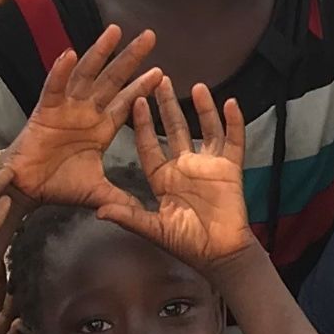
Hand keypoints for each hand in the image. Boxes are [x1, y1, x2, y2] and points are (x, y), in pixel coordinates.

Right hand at [0, 24, 161, 209]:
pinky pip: (55, 87)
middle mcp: (87, 112)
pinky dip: (62, 72)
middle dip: (131, 58)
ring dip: (101, 52)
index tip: (161, 70)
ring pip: (87, 74)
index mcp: (102, 128)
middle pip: (113, 79)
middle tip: (150, 36)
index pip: (128, 102)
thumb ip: (122, 199)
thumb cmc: (60, 186)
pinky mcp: (45, 110)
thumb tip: (147, 213)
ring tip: (116, 31)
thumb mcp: (99, 192)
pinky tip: (70, 53)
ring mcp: (67, 108)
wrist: (28, 190)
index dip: (143, 86)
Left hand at [96, 80, 258, 267]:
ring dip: (202, 108)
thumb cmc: (186, 243)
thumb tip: (99, 211)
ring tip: (197, 85)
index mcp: (162, 177)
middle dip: (167, 105)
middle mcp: (184, 165)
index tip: (136, 100)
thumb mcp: (153, 229)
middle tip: (160, 79)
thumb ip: (128, 216)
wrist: (218, 254)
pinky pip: (233, 140)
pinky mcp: (230, 168)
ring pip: (205, 129)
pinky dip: (234, 122)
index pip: (149, 144)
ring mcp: (208, 164)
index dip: (142, 123)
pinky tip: (230, 103)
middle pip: (175, 128)